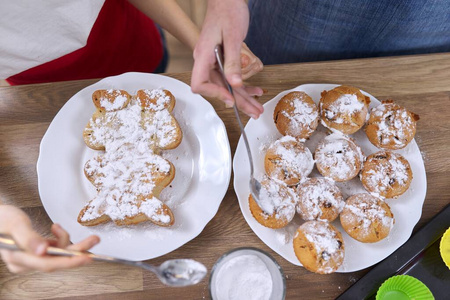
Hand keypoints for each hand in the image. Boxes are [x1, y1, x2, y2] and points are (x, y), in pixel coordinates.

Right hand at [0, 205, 98, 272]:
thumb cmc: (2, 219)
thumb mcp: (15, 224)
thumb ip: (28, 237)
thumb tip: (42, 250)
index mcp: (18, 259)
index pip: (48, 264)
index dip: (69, 262)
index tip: (86, 257)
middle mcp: (25, 262)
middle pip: (57, 261)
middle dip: (77, 251)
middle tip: (94, 240)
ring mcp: (32, 258)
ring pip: (58, 254)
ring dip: (67, 241)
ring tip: (61, 228)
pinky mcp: (37, 253)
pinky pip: (55, 249)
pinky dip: (59, 238)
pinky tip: (55, 229)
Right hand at [191, 0, 263, 118]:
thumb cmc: (227, 11)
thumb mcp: (232, 37)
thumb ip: (232, 62)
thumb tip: (234, 85)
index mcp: (203, 56)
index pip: (200, 84)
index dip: (214, 94)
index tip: (230, 99)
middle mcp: (206, 61)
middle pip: (218, 89)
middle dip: (237, 102)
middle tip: (253, 111)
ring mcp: (213, 62)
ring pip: (227, 86)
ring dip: (243, 97)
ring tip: (257, 107)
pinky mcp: (222, 60)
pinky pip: (231, 78)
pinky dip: (243, 85)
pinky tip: (255, 91)